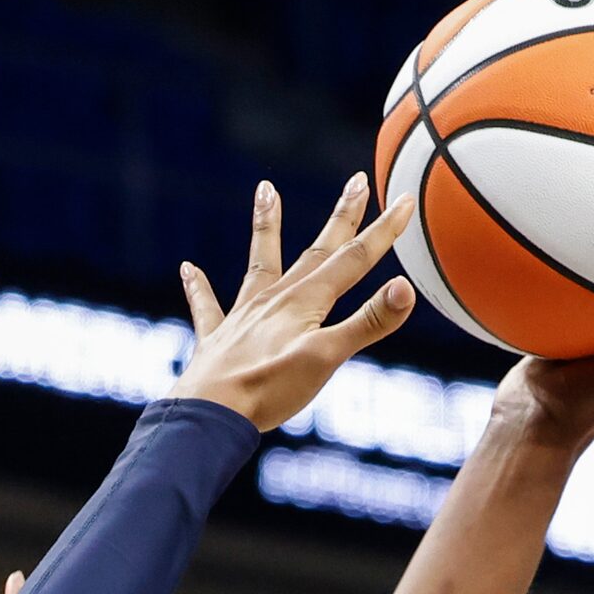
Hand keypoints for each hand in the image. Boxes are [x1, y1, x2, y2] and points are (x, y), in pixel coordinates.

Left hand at [170, 176, 417, 430]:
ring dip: (267, 226)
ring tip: (265, 189)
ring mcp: (245, 315)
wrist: (211, 412)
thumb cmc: (269, 388)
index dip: (383, 231)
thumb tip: (405, 288)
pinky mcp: (219, 339)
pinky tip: (188, 269)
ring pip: (261, 262)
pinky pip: (208, 306)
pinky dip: (198, 287)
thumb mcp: (327, 357)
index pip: (353, 259)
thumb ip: (367, 323)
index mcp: (306, 301)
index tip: (404, 200)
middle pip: (316, 250)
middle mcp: (276, 299)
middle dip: (342, 217)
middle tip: (357, 180)